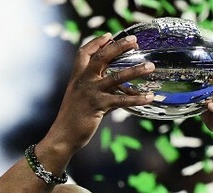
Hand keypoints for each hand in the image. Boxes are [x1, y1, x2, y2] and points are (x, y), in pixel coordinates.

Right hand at [44, 33, 157, 155]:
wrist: (62, 136)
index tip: (109, 36)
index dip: (96, 42)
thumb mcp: (79, 99)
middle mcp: (83, 81)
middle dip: (118, 47)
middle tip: (134, 41)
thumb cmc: (71, 119)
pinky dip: (137, 98)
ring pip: (116, 77)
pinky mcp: (98, 106)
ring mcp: (90, 93)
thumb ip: (96, 90)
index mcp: (76, 78)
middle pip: (101, 57)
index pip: (84, 53)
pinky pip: (122, 100)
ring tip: (150, 66)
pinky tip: (148, 97)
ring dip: (135, 70)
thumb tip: (117, 90)